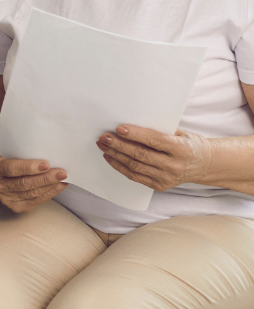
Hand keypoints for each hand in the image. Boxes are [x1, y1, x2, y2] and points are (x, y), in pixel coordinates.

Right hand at [0, 154, 67, 212]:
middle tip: (61, 173)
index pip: (12, 168)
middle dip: (45, 179)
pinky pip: (35, 201)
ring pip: (31, 194)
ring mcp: (5, 198)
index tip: (46, 164)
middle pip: (24, 184)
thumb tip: (47, 153)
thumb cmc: (4, 156)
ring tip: (62, 179)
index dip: (29, 167)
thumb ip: (21, 152)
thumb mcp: (6, 150)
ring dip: (50, 186)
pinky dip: (49, 193)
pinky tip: (58, 186)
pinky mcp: (15, 206)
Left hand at [97, 125, 212, 190]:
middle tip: (104, 137)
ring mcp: (167, 178)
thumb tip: (130, 123)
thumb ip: (159, 130)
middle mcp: (174, 166)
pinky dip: (120, 167)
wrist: (204, 164)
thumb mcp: (180, 133)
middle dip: (119, 145)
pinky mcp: (160, 185)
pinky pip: (135, 177)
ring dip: (115, 155)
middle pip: (141, 155)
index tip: (119, 128)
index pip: (154, 141)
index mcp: (181, 149)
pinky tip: (110, 157)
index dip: (135, 135)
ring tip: (103, 145)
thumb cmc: (189, 143)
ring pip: (135, 167)